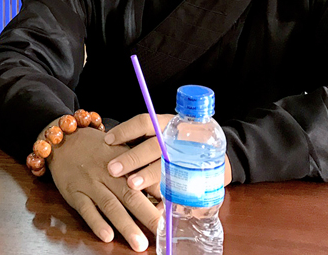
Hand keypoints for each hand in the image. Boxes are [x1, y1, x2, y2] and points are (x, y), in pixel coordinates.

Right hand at [47, 124, 160, 251]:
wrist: (62, 140)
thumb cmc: (96, 148)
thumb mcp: (119, 150)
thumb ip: (139, 168)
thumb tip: (163, 191)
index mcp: (123, 161)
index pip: (145, 180)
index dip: (160, 197)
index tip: (173, 214)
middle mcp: (107, 173)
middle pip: (130, 194)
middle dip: (148, 215)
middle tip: (162, 233)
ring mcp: (90, 183)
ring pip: (110, 205)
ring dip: (126, 225)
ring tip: (139, 244)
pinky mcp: (74, 193)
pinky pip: (85, 209)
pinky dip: (96, 222)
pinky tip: (107, 235)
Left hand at [104, 114, 232, 194]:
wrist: (220, 153)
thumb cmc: (180, 143)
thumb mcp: (164, 133)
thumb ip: (141, 139)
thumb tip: (107, 143)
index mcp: (169, 124)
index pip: (145, 122)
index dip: (126, 130)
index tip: (107, 140)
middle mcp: (181, 139)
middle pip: (155, 145)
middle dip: (133, 158)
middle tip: (112, 169)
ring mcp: (194, 157)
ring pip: (170, 165)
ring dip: (149, 176)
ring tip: (131, 185)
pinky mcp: (202, 176)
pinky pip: (187, 188)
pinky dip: (171, 199)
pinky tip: (156, 206)